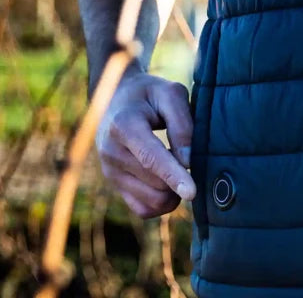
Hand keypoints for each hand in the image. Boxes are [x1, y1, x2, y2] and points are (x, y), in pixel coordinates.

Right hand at [96, 68, 196, 217]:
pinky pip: (142, 209)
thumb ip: (182, 124)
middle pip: (155, 183)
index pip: (151, 157)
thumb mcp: (170, 94)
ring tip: (181, 168)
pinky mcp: (114, 185)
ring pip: (151, 201)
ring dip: (173, 192)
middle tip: (192, 158)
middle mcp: (111, 152)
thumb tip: (189, 161)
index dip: (174, 176)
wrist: (117, 98)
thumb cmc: (150, 93)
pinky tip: (170, 183)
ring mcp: (110, 172)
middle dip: (180, 178)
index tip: (193, 192)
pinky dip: (161, 203)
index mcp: (124, 125)